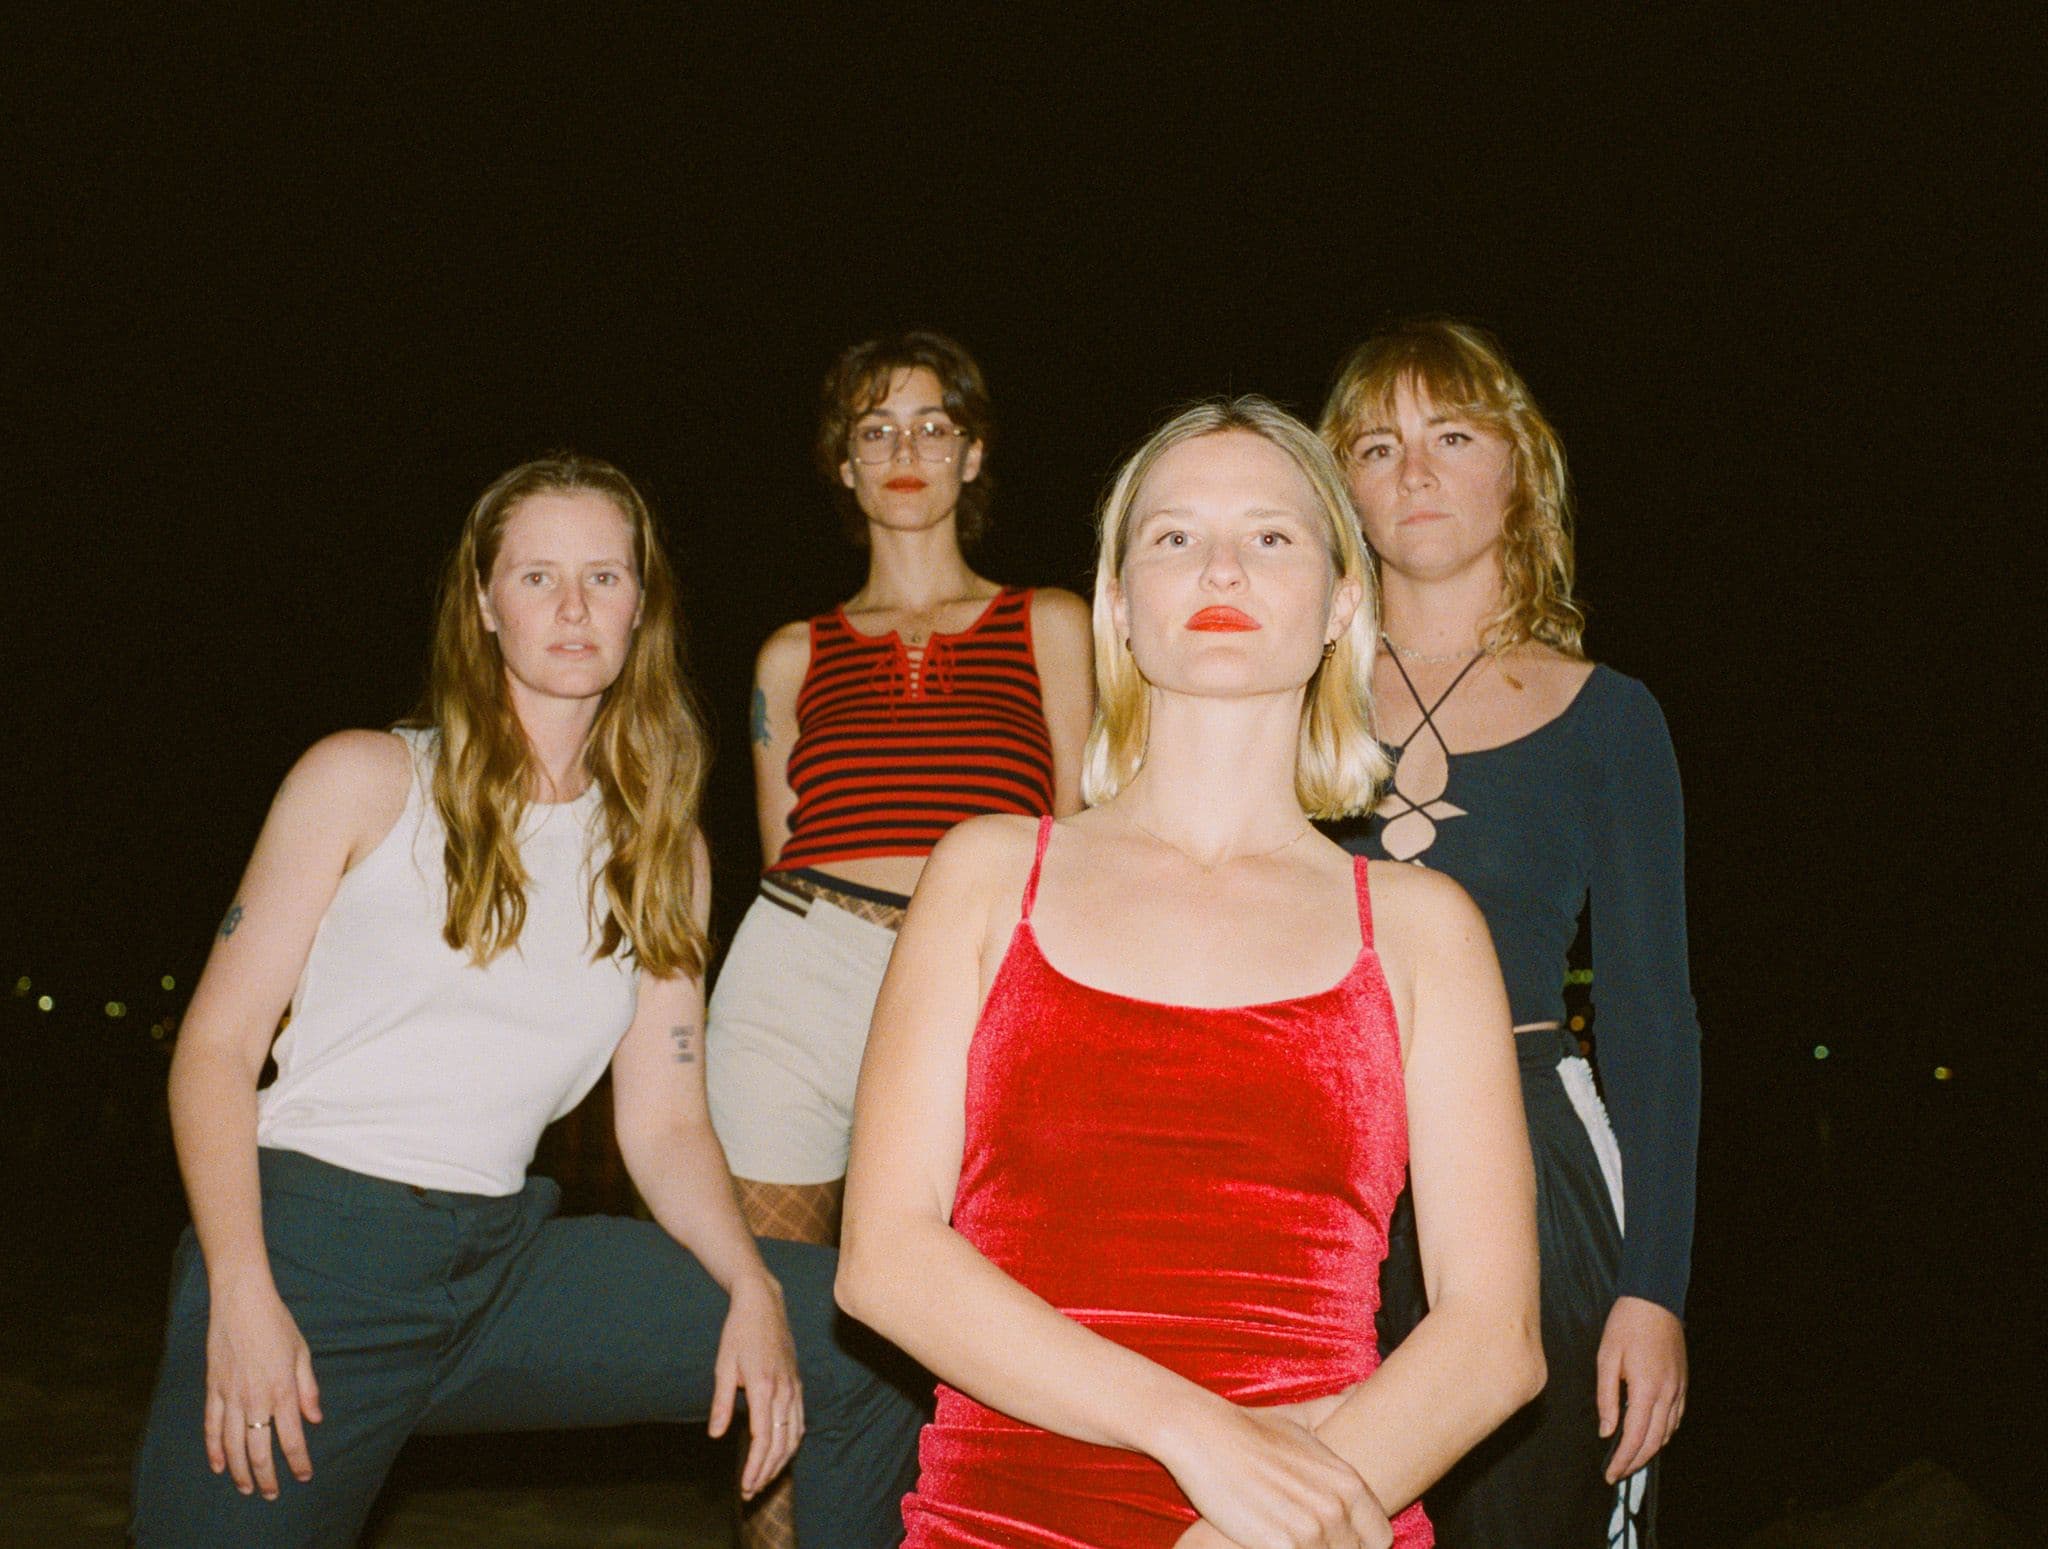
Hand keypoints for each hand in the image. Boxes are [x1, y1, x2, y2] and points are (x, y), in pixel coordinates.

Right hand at [203, 1278, 321, 1499]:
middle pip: (259, 1450)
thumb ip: (308, 1390)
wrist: (241, 1302)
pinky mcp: (213, 1389)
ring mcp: (230, 1396)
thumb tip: (315, 1419)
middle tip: (271, 1494)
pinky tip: (218, 1466)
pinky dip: (213, 1450)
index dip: (298, 1461)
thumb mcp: (302, 1353)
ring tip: (246, 1488)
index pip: (292, 1438)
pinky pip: (211, 1427)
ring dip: (239, 1471)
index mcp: (282, 1390)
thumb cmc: (277, 1324)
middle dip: (267, 1476)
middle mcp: (255, 1399)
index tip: (304, 1476)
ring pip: (233, 1445)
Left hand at [711, 1273, 803, 1498]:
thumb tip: (716, 1435)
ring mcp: (794, 1387)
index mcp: (764, 1386)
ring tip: (764, 1480)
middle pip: (781, 1442)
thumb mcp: (723, 1366)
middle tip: (751, 1492)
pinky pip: (799, 1420)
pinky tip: (782, 1453)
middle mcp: (784, 1390)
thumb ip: (721, 1402)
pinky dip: (792, 1442)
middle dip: (767, 1471)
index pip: (763, 1438)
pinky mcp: (797, 1383)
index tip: (745, 1485)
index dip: (755, 1466)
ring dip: (781, 1462)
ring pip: (794, 1435)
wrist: (764, 1303)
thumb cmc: (739, 1332)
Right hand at [1157, 1396, 1391, 1548]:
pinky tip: (1265, 1537)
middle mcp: (1337, 1508)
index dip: (1360, 1540)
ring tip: (1283, 1530)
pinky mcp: (1280, 1545)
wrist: (1205, 1435)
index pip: (1380, 1537)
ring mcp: (1310, 1530)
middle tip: (1301, 1529)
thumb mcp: (1302, 1419)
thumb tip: (1358, 1390)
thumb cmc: (1252, 1429)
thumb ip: (1336, 1410)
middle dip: (1331, 1547)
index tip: (1338, 1535)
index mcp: (1349, 1483)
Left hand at [1598, 1294, 1686, 1481]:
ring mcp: (1679, 1389)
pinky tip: (1650, 1436)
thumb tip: (1606, 1431)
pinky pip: (1675, 1418)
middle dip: (1636, 1462)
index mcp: (1647, 1389)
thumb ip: (1606, 1398)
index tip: (1610, 1474)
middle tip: (1618, 1473)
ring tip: (1631, 1459)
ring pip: (1667, 1433)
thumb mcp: (1606, 1359)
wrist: (1654, 1300)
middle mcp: (1668, 1394)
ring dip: (1650, 1450)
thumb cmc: (1626, 1325)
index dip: (1623, 1460)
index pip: (1635, 1437)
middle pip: (1654, 1441)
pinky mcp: (1682, 1383)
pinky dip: (1663, 1433)